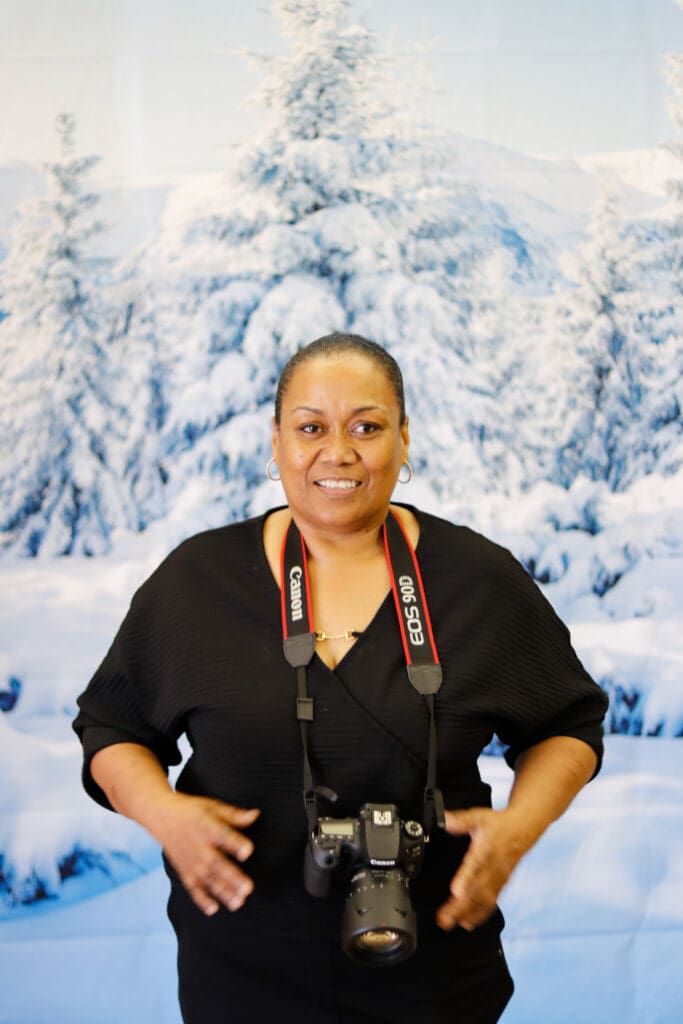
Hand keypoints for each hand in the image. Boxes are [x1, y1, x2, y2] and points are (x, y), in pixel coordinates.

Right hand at [151, 791, 259, 916]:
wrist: (161, 817)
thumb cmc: (192, 810)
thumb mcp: (212, 807)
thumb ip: (234, 814)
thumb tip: (256, 815)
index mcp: (207, 827)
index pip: (223, 835)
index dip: (235, 843)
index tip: (248, 851)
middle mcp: (199, 846)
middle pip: (216, 863)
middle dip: (232, 877)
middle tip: (248, 888)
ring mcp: (190, 861)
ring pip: (207, 879)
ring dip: (222, 892)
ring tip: (238, 903)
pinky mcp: (184, 871)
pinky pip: (193, 887)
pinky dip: (201, 899)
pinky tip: (214, 909)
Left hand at [436, 807, 529, 931]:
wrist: (524, 829)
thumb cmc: (500, 824)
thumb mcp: (479, 816)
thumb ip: (460, 820)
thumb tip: (444, 819)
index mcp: (487, 850)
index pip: (475, 866)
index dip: (465, 879)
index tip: (455, 891)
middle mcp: (494, 867)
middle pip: (477, 890)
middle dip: (461, 906)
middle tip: (445, 918)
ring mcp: (498, 878)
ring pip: (484, 900)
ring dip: (468, 913)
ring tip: (452, 923)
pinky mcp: (501, 884)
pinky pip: (490, 902)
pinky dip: (479, 914)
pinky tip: (467, 922)